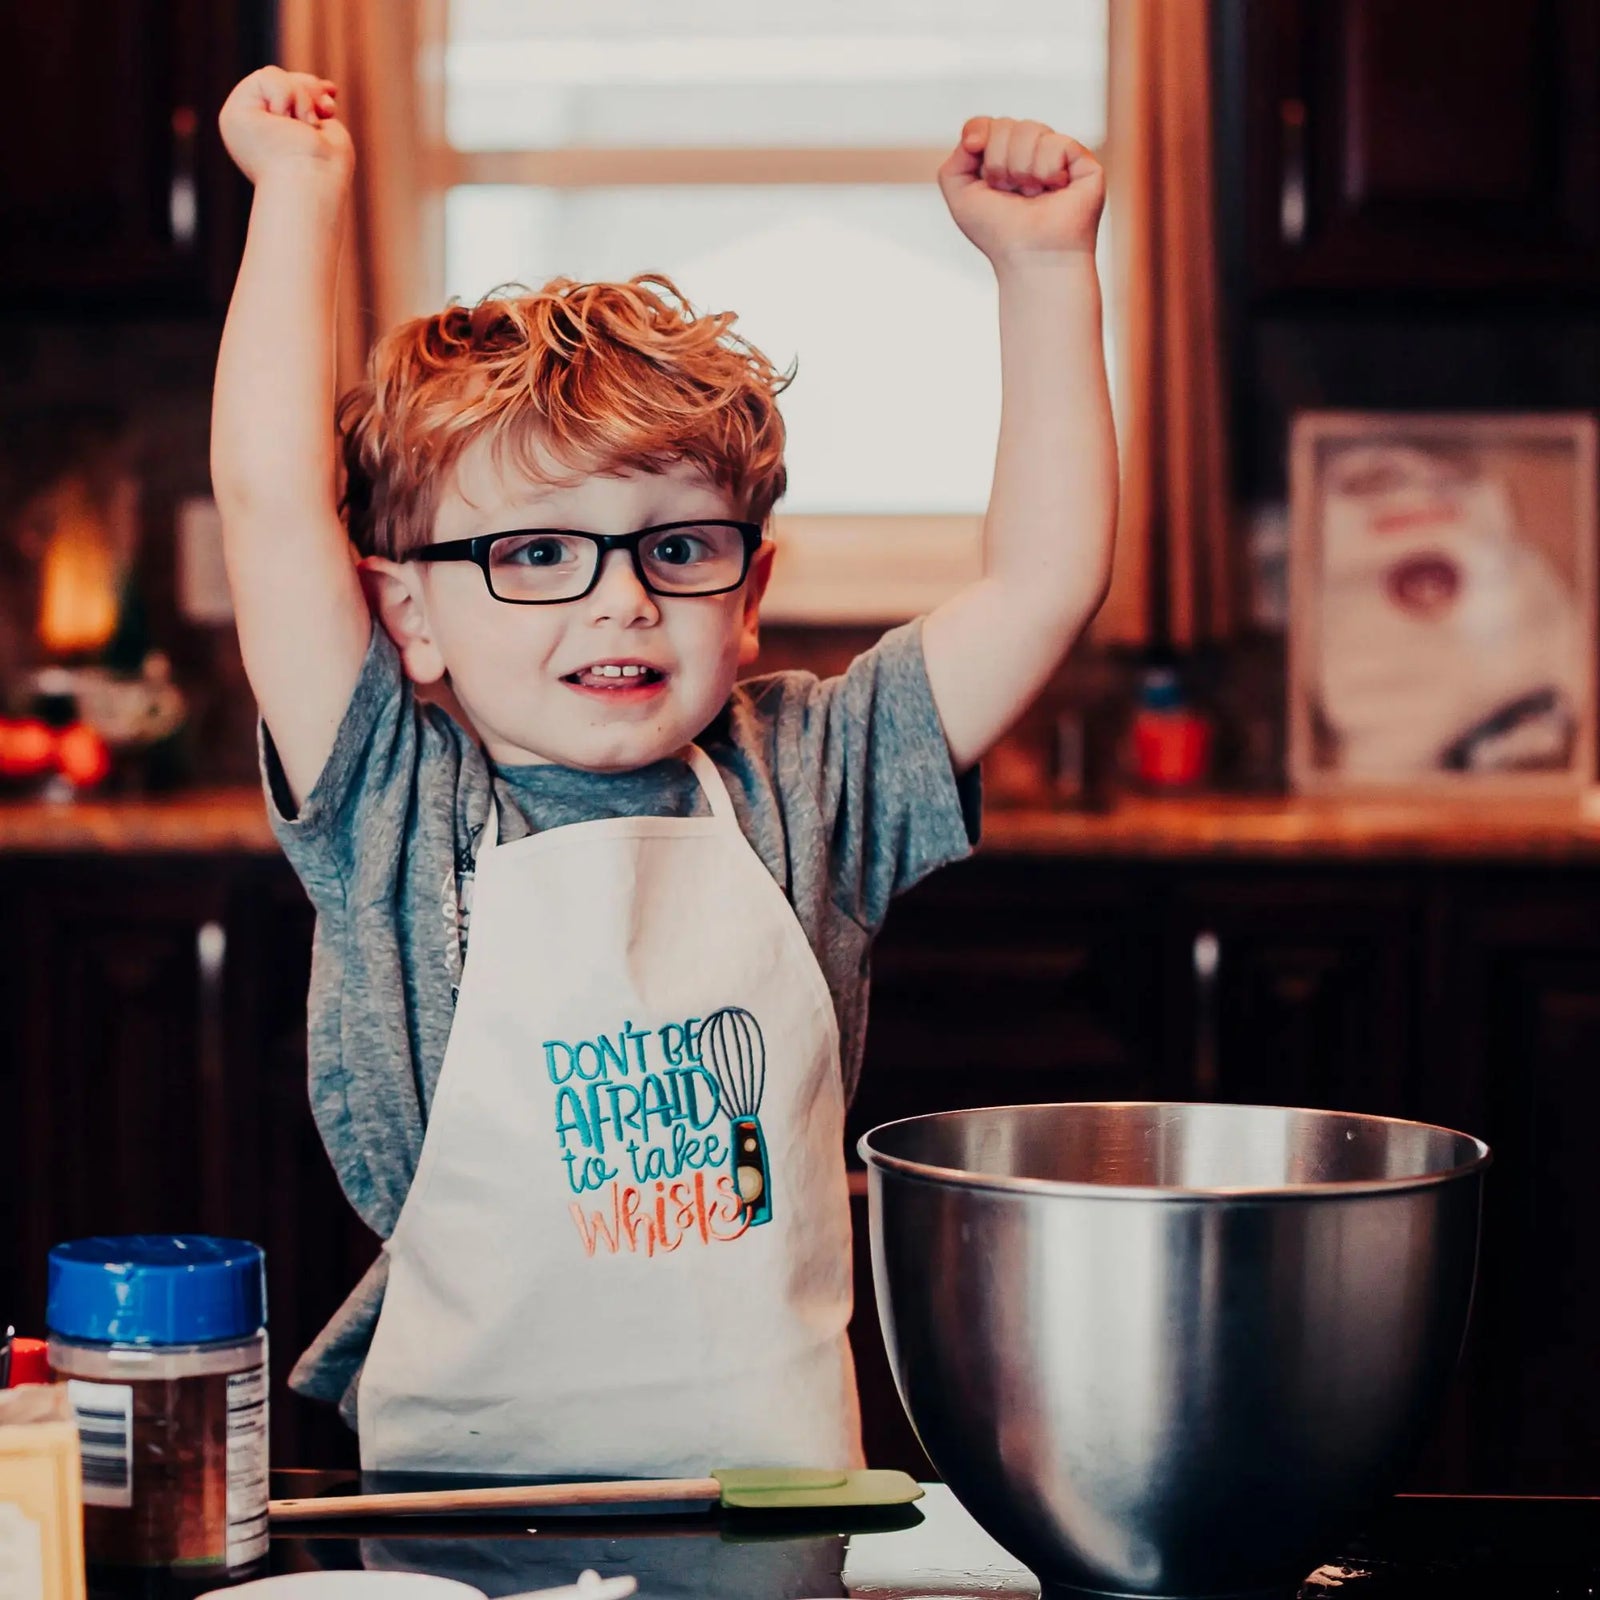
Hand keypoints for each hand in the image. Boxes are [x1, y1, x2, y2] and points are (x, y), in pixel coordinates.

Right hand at [219, 67, 351, 186]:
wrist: (311, 182)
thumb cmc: (325, 169)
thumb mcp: (327, 131)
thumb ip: (317, 110)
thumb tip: (327, 89)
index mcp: (278, 139)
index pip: (290, 96)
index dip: (311, 88)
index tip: (332, 93)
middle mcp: (256, 131)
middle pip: (281, 82)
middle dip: (308, 89)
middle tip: (325, 109)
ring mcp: (242, 122)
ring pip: (273, 77)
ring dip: (300, 97)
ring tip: (305, 124)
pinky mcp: (235, 113)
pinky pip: (266, 77)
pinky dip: (286, 94)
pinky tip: (287, 120)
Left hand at [937, 117, 1103, 266]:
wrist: (1030, 257)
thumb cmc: (998, 233)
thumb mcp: (961, 198)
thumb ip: (954, 163)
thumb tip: (976, 135)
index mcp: (1004, 160)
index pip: (988, 125)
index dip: (979, 136)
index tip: (978, 161)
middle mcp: (1032, 154)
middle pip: (1006, 124)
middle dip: (999, 162)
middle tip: (1009, 192)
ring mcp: (1058, 156)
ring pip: (1030, 129)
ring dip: (1021, 169)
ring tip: (1031, 195)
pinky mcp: (1083, 162)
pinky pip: (1057, 142)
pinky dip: (1046, 170)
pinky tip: (1053, 190)